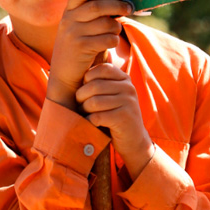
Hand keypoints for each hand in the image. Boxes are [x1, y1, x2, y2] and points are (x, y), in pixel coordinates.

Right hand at [47, 0, 132, 108]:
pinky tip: (110, 43)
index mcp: (68, 12)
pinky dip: (113, 40)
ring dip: (116, 27)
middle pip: (97, 6)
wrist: (64, 74)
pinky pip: (107, 39)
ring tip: (115, 32)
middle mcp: (68, 21)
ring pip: (105, 23)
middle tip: (128, 8)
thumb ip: (95, 13)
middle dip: (117, 6)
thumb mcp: (81, 27)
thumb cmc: (79, 47)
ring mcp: (73, 34)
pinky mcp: (81, 48)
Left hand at [76, 62, 154, 178]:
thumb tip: (76, 70)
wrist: (133, 140)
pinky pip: (97, 117)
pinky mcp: (124, 118)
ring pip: (93, 102)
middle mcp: (129, 88)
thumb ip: (101, 83)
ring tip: (87, 115)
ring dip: (85, 111)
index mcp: (125, 79)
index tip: (85, 90)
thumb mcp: (112, 95)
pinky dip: (89, 122)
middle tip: (81, 107)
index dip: (88, 78)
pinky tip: (92, 124)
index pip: (102, 69)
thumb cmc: (115, 116)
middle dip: (81, 97)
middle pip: (94, 86)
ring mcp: (128, 102)